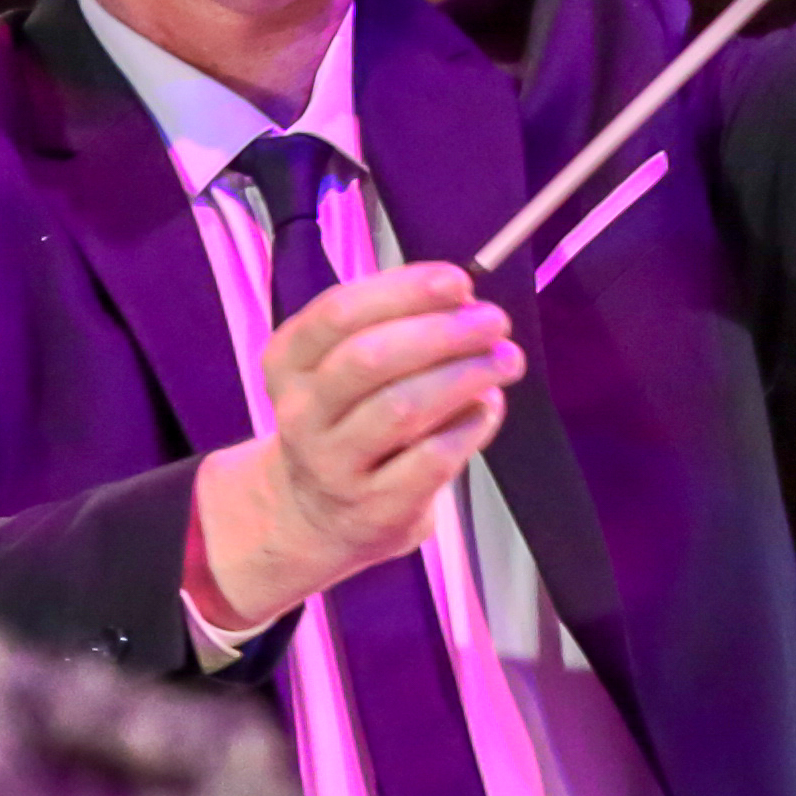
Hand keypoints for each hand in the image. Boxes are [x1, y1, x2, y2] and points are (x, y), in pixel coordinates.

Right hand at [191, 261, 517, 630]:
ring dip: (466, 375)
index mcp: (289, 361)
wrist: (317, 514)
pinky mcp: (376, 506)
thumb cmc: (349, 420)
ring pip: (402, 408)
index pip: (339, 313)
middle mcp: (302, 412)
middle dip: (443, 332)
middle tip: (494, 321)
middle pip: (369, 358)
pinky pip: (432, 457)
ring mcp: (334, 464)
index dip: (404, 291)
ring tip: (506, 360)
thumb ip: (395, 328)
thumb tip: (465, 302)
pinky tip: (488, 407)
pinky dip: (470, 425)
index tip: (460, 281)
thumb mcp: (345, 368)